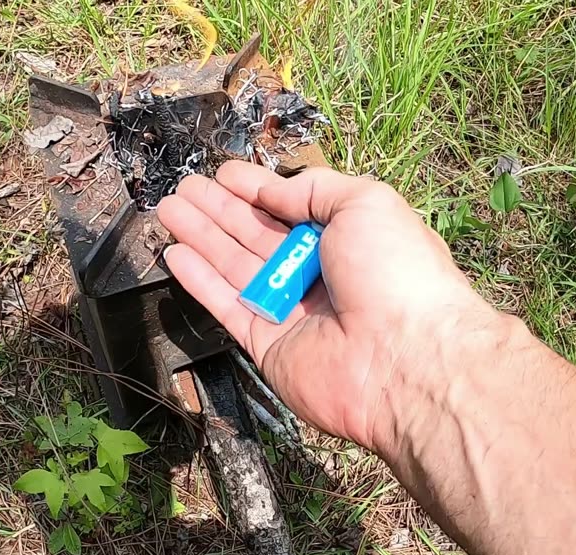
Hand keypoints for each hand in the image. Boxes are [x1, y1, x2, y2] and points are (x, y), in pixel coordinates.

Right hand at [158, 161, 497, 450]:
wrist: (406, 359)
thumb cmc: (398, 274)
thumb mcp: (366, 203)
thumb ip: (315, 189)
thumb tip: (272, 190)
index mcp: (349, 239)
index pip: (293, 208)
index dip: (258, 190)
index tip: (224, 173)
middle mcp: (319, 274)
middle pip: (258, 236)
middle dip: (220, 210)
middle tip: (185, 188)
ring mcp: (292, 311)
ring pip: (236, 268)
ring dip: (202, 237)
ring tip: (169, 208)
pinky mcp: (269, 346)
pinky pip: (228, 307)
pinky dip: (201, 281)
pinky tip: (176, 253)